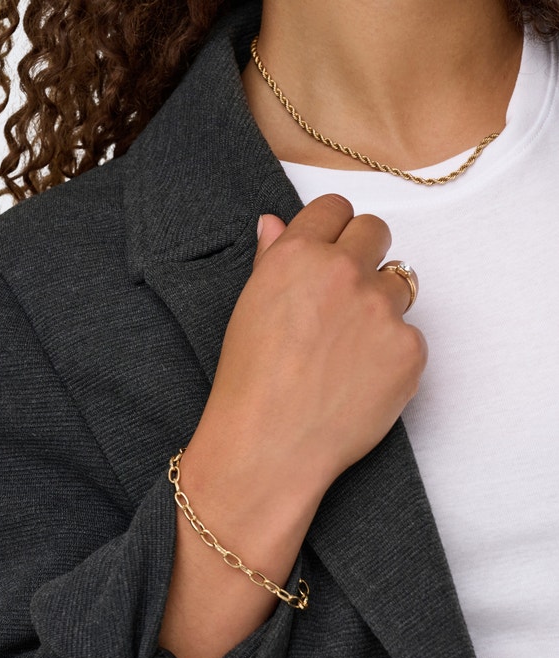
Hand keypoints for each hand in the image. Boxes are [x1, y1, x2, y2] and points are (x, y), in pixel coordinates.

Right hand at [182, 193, 426, 537]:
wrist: (270, 446)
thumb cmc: (249, 384)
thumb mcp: (248, 311)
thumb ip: (271, 260)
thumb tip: (276, 223)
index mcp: (298, 256)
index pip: (335, 209)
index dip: (333, 230)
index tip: (332, 250)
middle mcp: (344, 272)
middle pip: (375, 232)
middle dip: (363, 255)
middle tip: (344, 298)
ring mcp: (382, 310)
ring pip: (399, 284)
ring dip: (380, 305)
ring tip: (348, 349)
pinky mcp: (410, 349)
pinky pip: (410, 336)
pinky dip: (392, 354)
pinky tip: (361, 380)